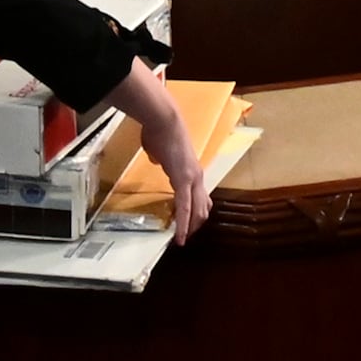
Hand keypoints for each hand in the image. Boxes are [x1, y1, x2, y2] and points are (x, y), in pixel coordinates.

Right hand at [113, 60, 210, 242]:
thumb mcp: (162, 150)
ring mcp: (192, 178)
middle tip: (185, 238)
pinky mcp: (183, 179)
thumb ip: (163, 158)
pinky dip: (183, 224)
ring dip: (190, 227)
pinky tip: (179, 237)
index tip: (189, 225)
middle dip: (195, 225)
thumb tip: (158, 158)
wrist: (164, 121)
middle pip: (203, 207)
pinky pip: (184, 207)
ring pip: (197, 210)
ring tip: (182, 240)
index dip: (195, 213)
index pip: (200, 197)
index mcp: (192, 170)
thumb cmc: (160, 132)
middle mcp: (197, 176)